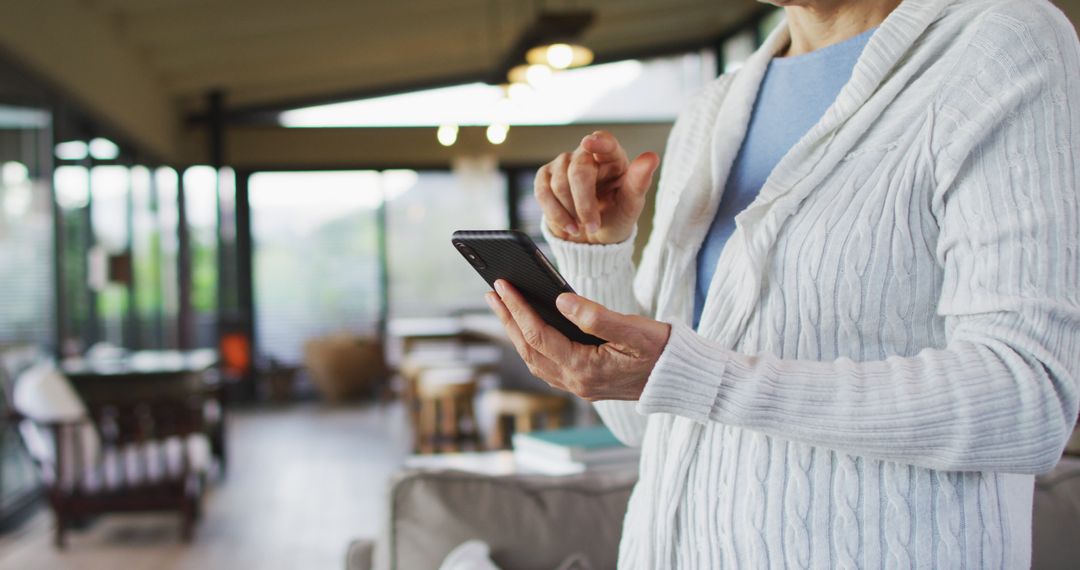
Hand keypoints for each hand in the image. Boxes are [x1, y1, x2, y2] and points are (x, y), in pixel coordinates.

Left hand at [485, 280, 670, 400]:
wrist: (680, 378)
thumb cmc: (662, 351)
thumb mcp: (634, 330)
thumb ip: (596, 316)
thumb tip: (560, 300)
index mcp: (585, 370)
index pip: (539, 336)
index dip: (518, 309)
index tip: (502, 285)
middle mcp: (576, 383)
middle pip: (529, 349)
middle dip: (508, 319)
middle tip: (492, 291)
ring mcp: (578, 386)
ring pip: (534, 359)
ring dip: (516, 332)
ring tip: (504, 306)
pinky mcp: (584, 383)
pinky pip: (546, 365)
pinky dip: (532, 344)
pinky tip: (528, 327)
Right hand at [535, 131, 659, 243]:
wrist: (592, 238)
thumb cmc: (615, 217)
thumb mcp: (631, 205)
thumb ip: (639, 182)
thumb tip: (651, 157)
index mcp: (612, 157)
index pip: (605, 142)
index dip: (598, 143)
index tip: (590, 144)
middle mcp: (586, 155)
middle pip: (578, 170)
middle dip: (584, 203)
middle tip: (592, 225)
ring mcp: (563, 164)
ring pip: (559, 184)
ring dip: (571, 212)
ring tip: (582, 227)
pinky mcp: (545, 178)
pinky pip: (543, 193)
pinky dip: (555, 214)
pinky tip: (568, 225)